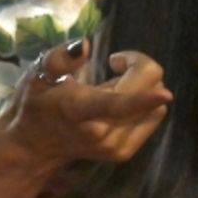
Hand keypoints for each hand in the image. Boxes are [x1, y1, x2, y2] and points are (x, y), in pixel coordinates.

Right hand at [0, 39, 172, 169]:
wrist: (33, 146)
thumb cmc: (34, 104)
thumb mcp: (37, 75)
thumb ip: (59, 58)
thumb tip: (84, 45)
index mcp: (80, 110)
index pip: (118, 105)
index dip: (144, 98)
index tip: (164, 93)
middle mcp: (103, 132)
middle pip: (149, 91)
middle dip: (138, 67)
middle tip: (114, 63)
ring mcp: (116, 146)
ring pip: (156, 104)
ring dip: (142, 86)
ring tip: (113, 85)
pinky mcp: (124, 152)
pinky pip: (154, 117)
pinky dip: (144, 102)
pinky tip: (121, 100)